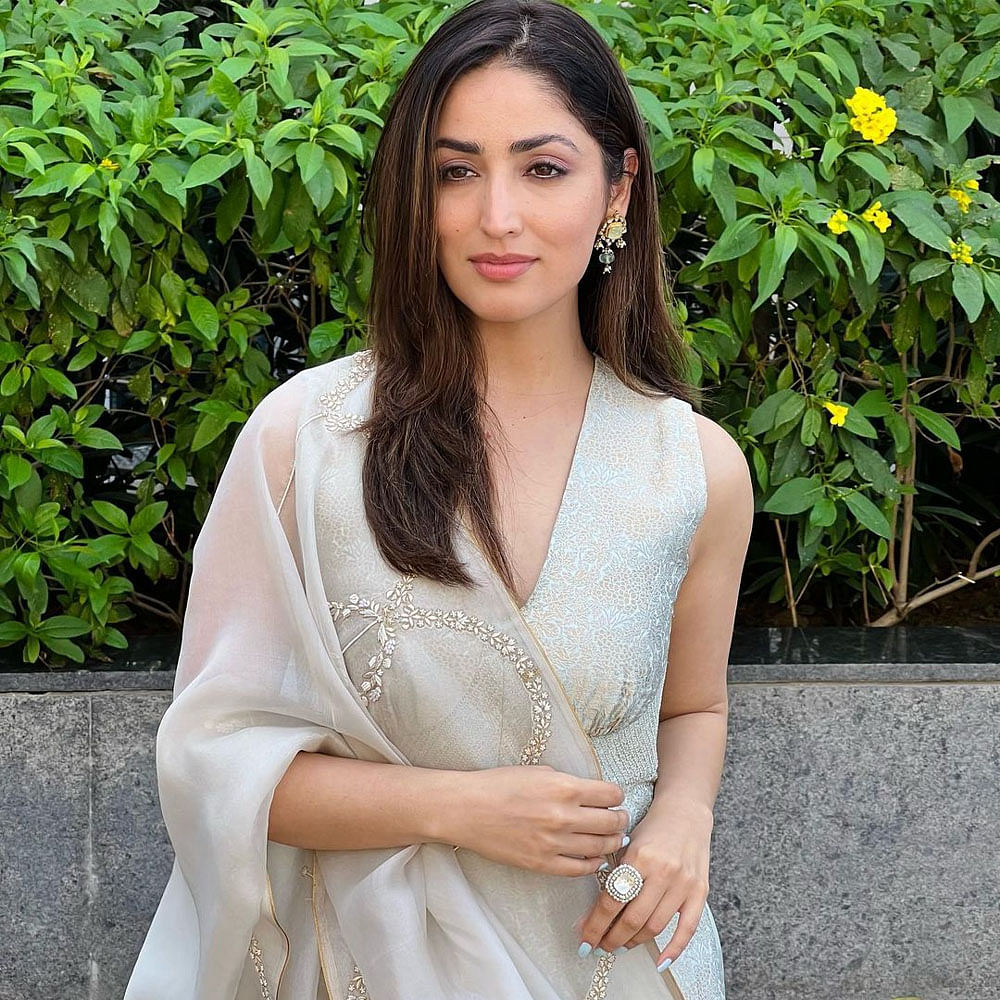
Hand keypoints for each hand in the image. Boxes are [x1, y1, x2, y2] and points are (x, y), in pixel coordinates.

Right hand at [451, 765, 628, 875]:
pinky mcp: (542, 864)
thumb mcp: (538, 772)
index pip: (611, 794)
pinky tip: (593, 857)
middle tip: (619, 819)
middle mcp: (563, 816)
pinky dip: (592, 864)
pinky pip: (579, 869)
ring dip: (611, 842)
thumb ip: (568, 783)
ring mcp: (554, 843)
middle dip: (620, 820)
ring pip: (600, 847)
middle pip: (611, 822)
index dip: (616, 796)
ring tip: (611, 838)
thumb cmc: (499, 785)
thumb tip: (593, 794)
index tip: (614, 798)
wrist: (467, 809)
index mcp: (564, 787)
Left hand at [573, 801, 712, 967]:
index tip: (584, 938)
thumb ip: (614, 874)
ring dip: (634, 942)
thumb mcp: (627, 843)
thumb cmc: (652, 827)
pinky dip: (674, 948)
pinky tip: (660, 961)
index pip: (613, 900)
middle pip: (633, 918)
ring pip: (655, 926)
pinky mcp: (700, 891)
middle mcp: (663, 871)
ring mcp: (683, 883)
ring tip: (619, 945)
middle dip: (611, 938)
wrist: (685, 811)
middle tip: (598, 947)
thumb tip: (594, 912)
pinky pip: (688, 928)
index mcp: (640, 856)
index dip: (596, 924)